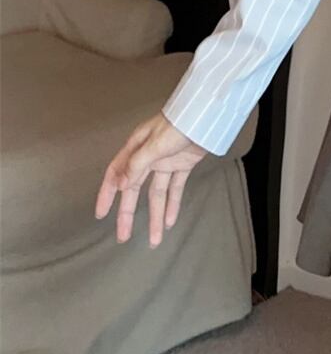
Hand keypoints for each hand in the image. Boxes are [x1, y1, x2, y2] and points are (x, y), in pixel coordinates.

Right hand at [95, 111, 208, 246]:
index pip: (116, 174)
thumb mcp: (154, 144)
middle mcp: (148, 157)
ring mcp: (166, 162)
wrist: (207, 114)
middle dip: (128, 213)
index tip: (101, 214)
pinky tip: (171, 222)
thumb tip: (120, 185)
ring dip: (156, 215)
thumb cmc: (178, 124)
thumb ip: (137, 165)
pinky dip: (174, 204)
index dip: (107, 194)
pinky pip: (175, 188)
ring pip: (156, 194)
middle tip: (124, 237)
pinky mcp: (183, 165)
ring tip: (155, 239)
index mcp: (136, 148)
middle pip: (134, 190)